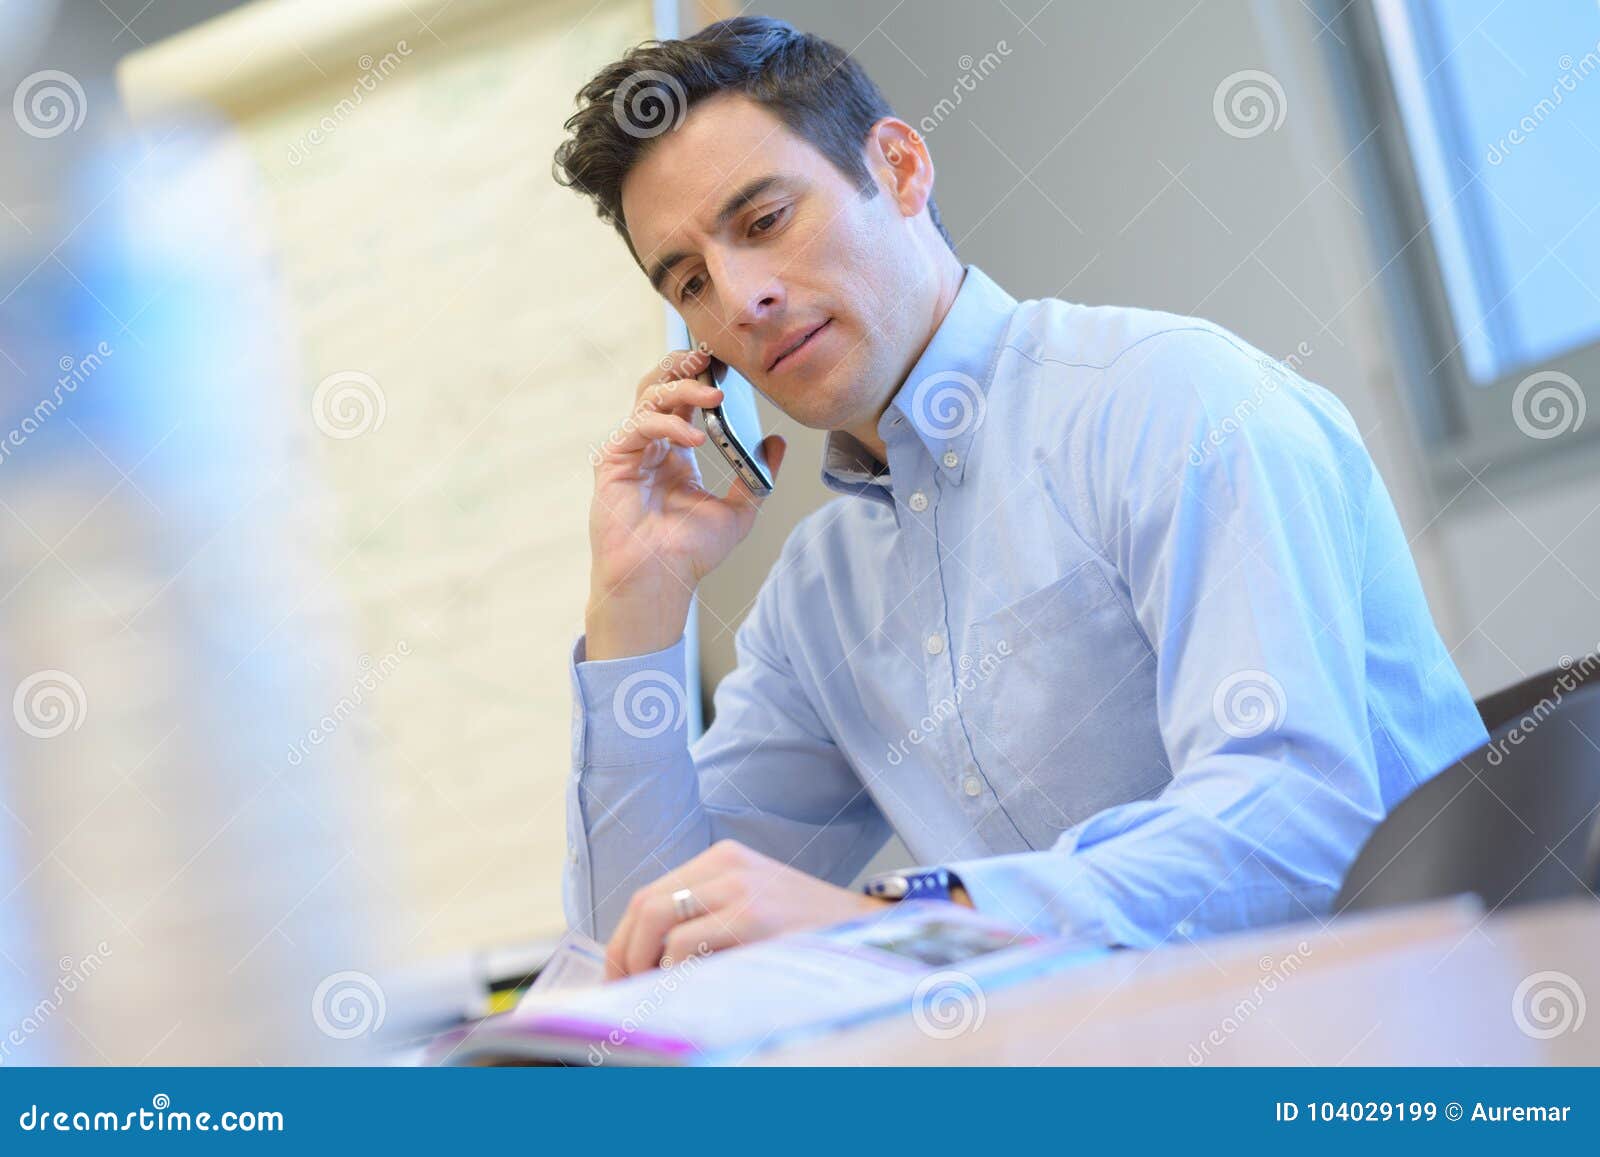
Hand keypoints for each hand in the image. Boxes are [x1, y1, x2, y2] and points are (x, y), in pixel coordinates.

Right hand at [586, 348, 785, 659]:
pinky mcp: (614, 460)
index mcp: (676, 449)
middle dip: (685, 365)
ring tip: (713, 395)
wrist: (659, 581)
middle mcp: (651, 443)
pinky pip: (639, 426)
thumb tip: (777, 443)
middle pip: (662, 384)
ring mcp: (631, 450)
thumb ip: (758, 476)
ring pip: (649, 396)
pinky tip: (692, 440)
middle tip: (712, 356)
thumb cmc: (690, 553)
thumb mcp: (739, 510)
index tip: (729, 362)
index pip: (687, 397)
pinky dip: (666, 426)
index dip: (704, 376)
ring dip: (681, 389)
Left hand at [604, 840, 890, 979]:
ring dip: (641, 965)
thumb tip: (645, 963)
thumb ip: (707, 918)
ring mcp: (740, 888)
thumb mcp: (754, 908)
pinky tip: (686, 990)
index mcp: (724, 859)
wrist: (871, 935)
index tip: (618, 977)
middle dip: (623, 955)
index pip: (649, 895)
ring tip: (650, 995)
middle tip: (623, 993)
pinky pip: (686, 944)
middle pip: (644, 905)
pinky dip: (672, 972)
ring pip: (657, 921)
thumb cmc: (809, 934)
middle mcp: (727, 864)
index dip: (623, 941)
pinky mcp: (752, 917)